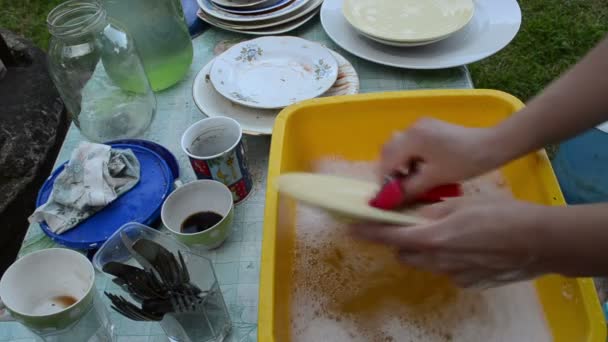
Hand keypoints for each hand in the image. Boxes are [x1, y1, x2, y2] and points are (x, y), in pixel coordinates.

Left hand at [351, 196, 548, 287]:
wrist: (540, 242)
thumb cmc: (501, 215)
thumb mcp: (462, 204)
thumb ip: (431, 211)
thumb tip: (410, 212)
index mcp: (433, 238)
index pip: (389, 236)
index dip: (368, 232)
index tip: (351, 228)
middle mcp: (438, 262)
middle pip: (405, 253)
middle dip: (401, 240)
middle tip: (411, 224)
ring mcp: (454, 275)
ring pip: (425, 263)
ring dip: (424, 249)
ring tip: (447, 233)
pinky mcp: (469, 283)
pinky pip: (446, 270)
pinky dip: (447, 258)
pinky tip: (469, 246)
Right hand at [380, 118, 501, 199]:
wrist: (492, 145)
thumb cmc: (464, 162)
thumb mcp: (434, 178)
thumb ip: (408, 188)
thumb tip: (388, 200)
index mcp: (412, 138)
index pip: (387, 161)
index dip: (385, 180)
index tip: (388, 197)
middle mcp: (412, 128)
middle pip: (389, 151)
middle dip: (390, 171)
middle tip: (399, 189)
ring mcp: (420, 125)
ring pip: (399, 147)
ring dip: (400, 164)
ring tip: (412, 180)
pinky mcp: (429, 127)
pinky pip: (410, 143)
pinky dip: (410, 157)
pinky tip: (422, 169)